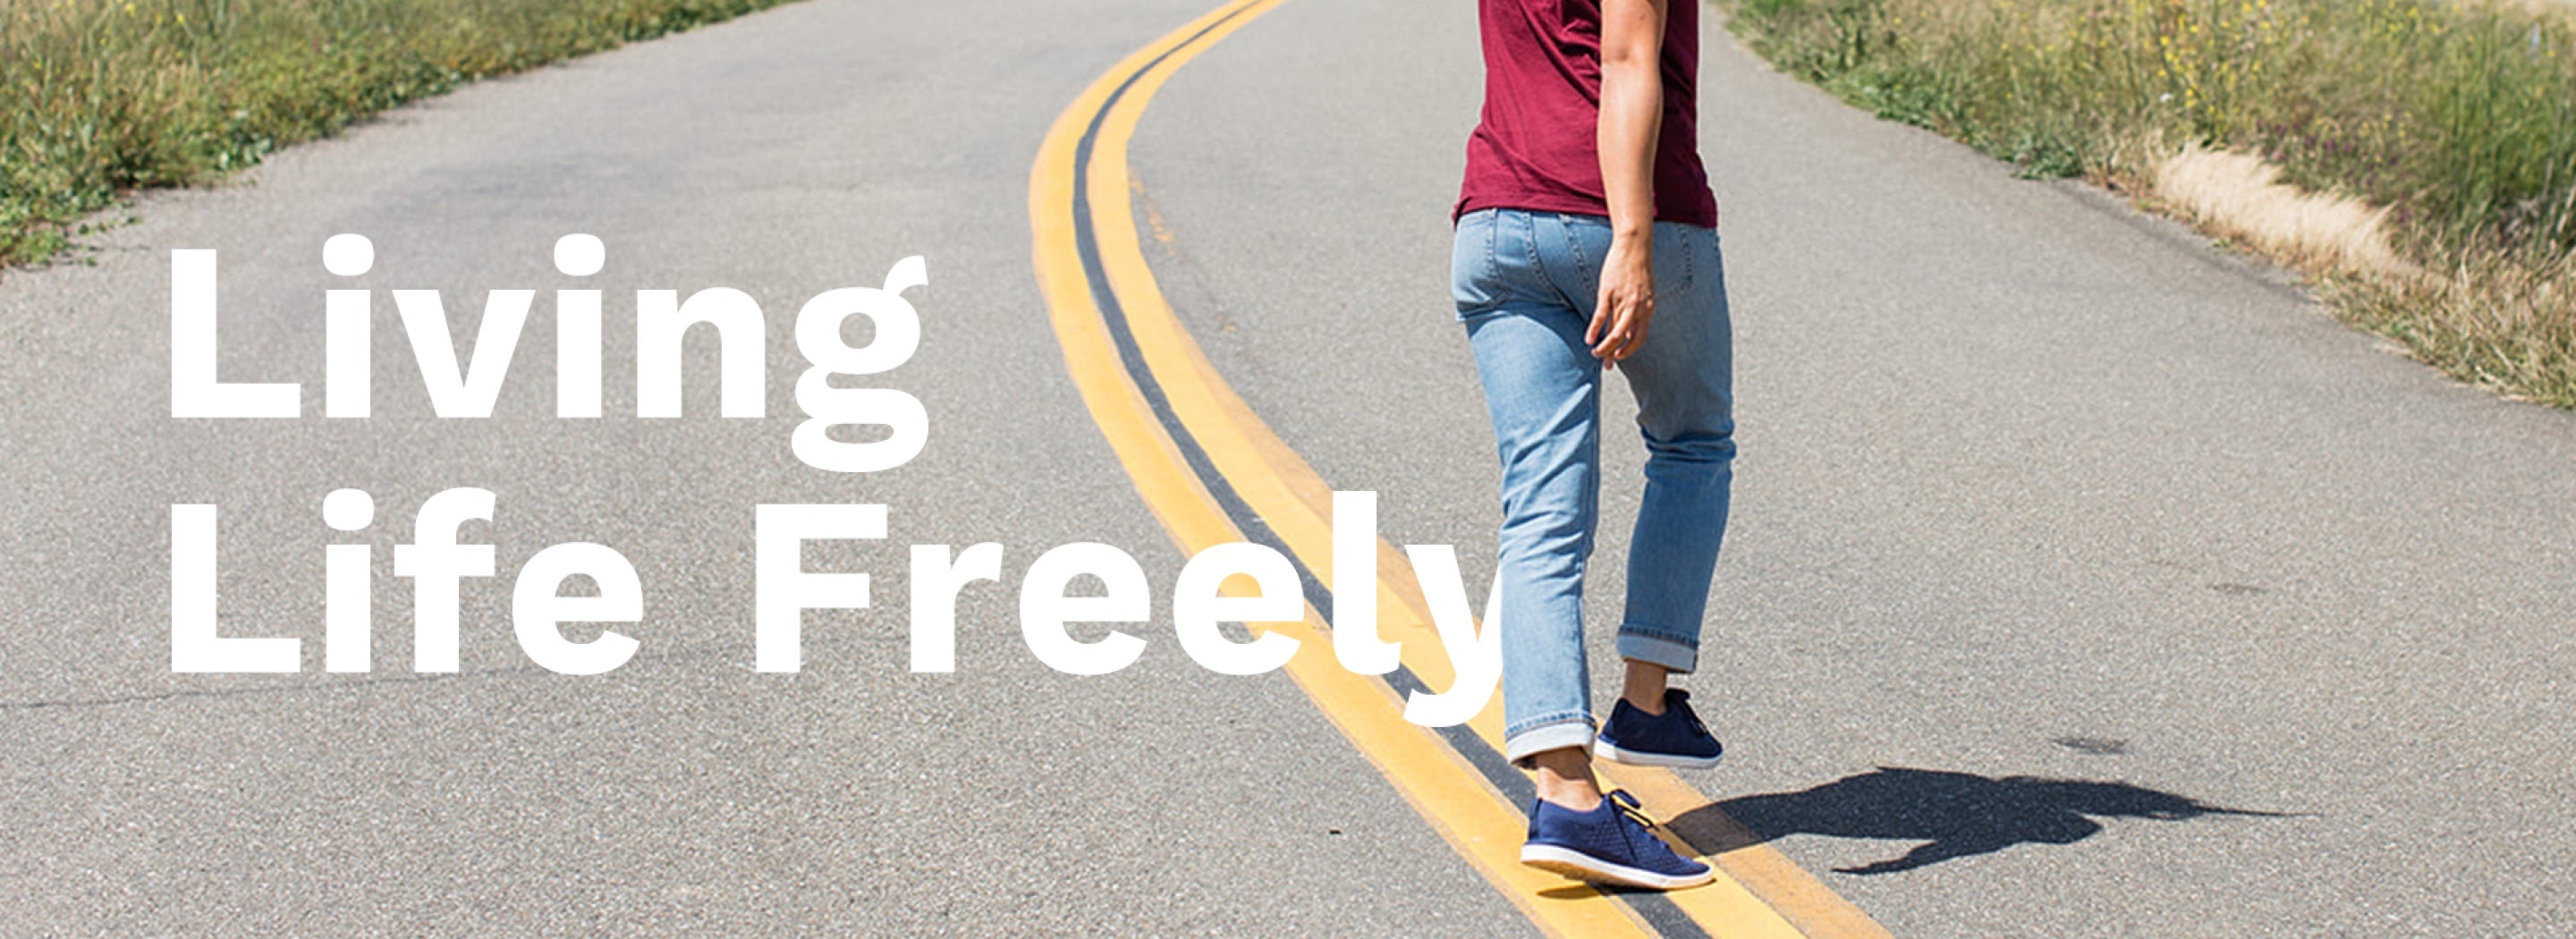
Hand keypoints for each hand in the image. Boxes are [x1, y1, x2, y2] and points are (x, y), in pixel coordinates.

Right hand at [1588, 236, 1654, 366]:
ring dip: (1604, 347)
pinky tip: (1589, 339)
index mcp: (1647, 309)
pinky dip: (1594, 330)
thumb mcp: (1645, 294)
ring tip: (1596, 354)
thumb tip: (1629, 334)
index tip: (1619, 357)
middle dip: (1614, 354)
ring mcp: (1622, 300)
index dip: (1629, 351)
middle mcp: (1637, 308)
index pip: (1639, 338)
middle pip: (1625, 339)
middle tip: (1606, 364)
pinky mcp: (1608, 292)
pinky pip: (1601, 316)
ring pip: (1613, 331)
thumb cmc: (1639, 270)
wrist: (1634, 247)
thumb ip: (1637, 313)